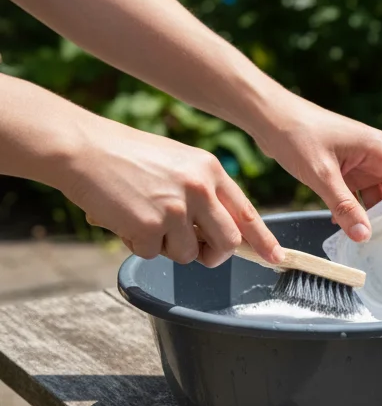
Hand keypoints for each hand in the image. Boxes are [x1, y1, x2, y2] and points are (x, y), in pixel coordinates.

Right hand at [60, 118, 281, 266]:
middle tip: (199, 252)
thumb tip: (220, 231)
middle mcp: (200, 188)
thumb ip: (202, 192)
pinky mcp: (151, 226)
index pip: (246, 211)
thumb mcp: (177, 163)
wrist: (81, 148)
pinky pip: (155, 253)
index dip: (262, 239)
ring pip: (189, 253)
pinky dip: (140, 244)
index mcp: (210, 170)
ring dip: (168, 247)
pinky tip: (125, 219)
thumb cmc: (125, 156)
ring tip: (145, 218)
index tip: (275, 257)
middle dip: (214, 255)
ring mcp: (177, 208)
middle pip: (228, 242)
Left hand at [254, 95, 381, 241]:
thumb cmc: (296, 134)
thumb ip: (344, 206)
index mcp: (379, 150)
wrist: (269, 116)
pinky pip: (361, 196)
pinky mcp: (347, 170)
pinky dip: (359, 213)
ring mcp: (361, 163)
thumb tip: (366, 237)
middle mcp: (376, 156)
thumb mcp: (321, 174)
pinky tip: (349, 230)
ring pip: (381, 196)